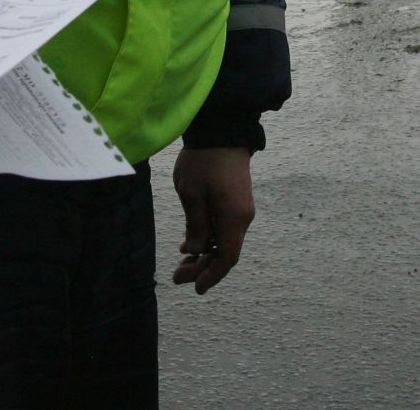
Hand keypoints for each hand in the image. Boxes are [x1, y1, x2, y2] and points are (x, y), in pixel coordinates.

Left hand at [171, 146, 253, 294]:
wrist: (223, 131)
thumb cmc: (204, 161)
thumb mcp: (192, 194)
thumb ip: (196, 226)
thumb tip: (196, 251)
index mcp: (233, 218)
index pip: (227, 258)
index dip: (212, 276)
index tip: (195, 288)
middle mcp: (242, 217)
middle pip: (226, 253)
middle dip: (203, 268)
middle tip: (177, 275)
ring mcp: (241, 209)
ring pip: (225, 241)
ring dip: (205, 254)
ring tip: (182, 260)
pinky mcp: (236, 201)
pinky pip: (225, 228)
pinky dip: (209, 239)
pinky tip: (192, 242)